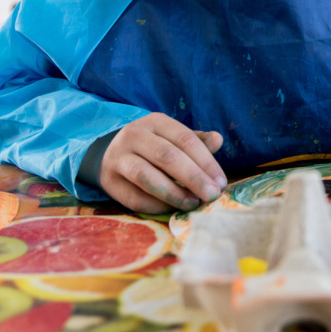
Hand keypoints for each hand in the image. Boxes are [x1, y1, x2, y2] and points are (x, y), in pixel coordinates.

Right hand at [99, 112, 227, 213]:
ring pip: (146, 176)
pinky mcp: (109, 181)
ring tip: (193, 204)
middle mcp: (134, 135)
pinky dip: (156, 205)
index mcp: (155, 121)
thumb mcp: (173, 139)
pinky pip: (134, 197)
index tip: (221, 182)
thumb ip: (196, 142)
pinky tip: (171, 209)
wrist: (111, 155)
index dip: (205, 161)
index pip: (184, 139)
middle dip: (193, 177)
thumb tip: (218, 139)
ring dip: (173, 193)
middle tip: (211, 195)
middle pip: (166, 156)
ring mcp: (118, 157)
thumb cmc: (153, 148)